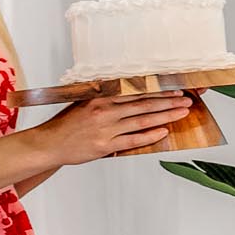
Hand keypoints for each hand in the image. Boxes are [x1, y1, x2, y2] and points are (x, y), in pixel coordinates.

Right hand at [30, 92, 196, 164]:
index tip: (175, 88)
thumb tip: (131, 92)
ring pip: (142, 121)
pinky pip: (132, 140)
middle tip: (186, 100)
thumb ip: (106, 98)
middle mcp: (104, 111)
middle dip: (168, 102)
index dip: (157, 90)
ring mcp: (105, 129)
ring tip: (182, 113)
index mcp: (99, 97)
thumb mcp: (84, 103)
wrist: (48, 144)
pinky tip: (164, 132)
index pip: (135, 91)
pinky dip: (149, 136)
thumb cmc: (66, 124)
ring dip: (164, 116)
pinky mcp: (105, 146)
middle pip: (143, 104)